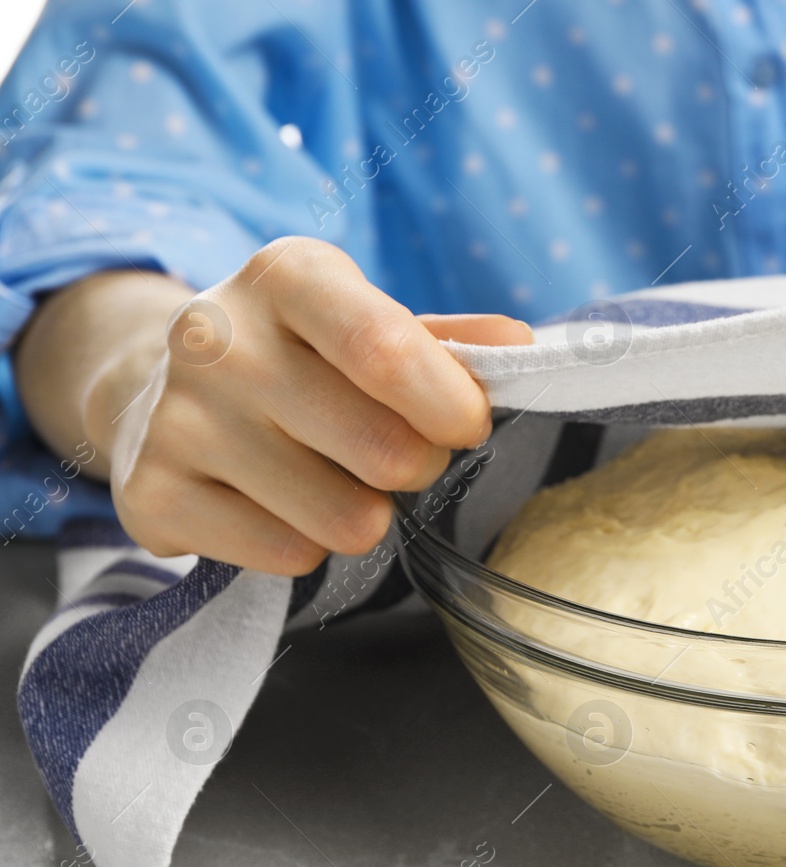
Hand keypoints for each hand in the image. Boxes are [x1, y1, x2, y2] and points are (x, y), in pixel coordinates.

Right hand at [92, 237, 529, 573]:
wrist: (157, 390)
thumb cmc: (296, 355)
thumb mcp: (364, 322)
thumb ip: (448, 341)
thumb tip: (521, 348)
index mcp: (286, 277)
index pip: (387, 350)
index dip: (449, 404)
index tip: (468, 426)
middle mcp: (219, 338)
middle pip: (382, 450)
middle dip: (418, 467)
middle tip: (398, 456)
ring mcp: (177, 419)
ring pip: (343, 519)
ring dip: (364, 515)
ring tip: (334, 480)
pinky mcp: (150, 494)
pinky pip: (288, 555)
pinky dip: (306, 546)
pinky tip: (279, 505)